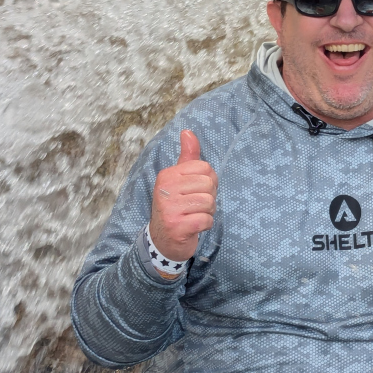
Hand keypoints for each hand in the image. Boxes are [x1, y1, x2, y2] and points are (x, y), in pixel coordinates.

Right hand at [149, 130, 217, 274]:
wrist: (163, 241)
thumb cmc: (176, 207)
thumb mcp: (179, 180)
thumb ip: (187, 157)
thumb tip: (188, 131)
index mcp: (167, 175)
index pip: (205, 168)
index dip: (208, 181)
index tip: (195, 192)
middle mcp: (165, 190)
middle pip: (209, 185)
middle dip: (209, 198)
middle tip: (195, 207)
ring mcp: (169, 209)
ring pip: (209, 203)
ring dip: (207, 213)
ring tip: (194, 216)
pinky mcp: (177, 227)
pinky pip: (207, 220)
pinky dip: (206, 225)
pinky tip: (194, 227)